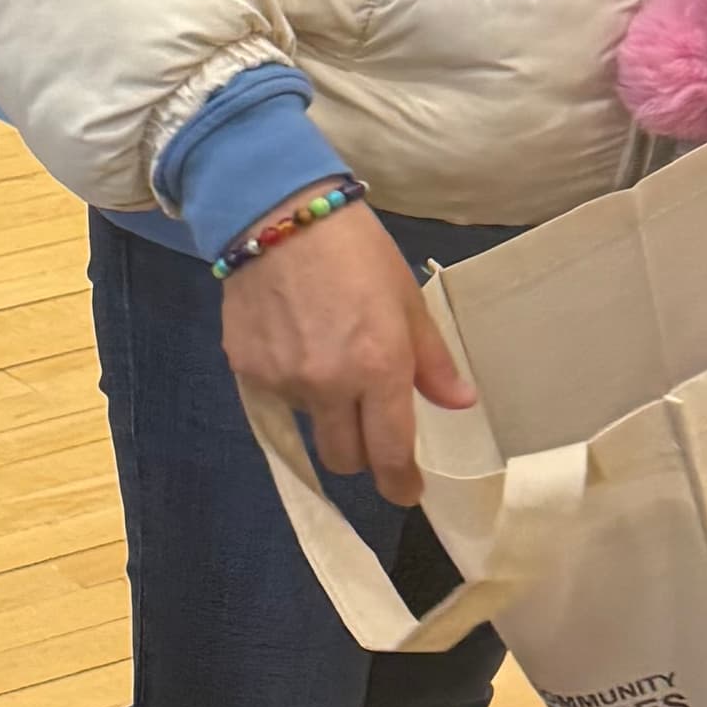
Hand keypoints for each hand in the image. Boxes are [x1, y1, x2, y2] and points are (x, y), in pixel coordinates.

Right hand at [217, 202, 475, 513]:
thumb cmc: (354, 250)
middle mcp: (329, 386)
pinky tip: (294, 342)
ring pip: (310, 427)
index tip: (407, 492)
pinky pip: (277, 399)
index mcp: (379, 367)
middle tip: (370, 427)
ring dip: (325, 412)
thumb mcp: (405, 298)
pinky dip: (292, 385)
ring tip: (325, 358)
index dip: (401, 483)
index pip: (390, 452)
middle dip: (363, 455)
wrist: (277, 214)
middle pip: (345, 459)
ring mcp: (283, 382)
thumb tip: (459, 402)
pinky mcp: (248, 370)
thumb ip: (431, 359)